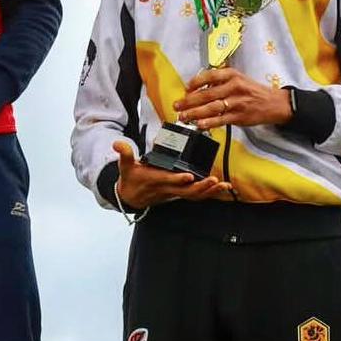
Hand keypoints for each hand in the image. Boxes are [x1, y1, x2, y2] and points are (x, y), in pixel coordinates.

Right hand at [112, 140, 230, 208]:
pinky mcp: (179, 193)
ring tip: (223, 186)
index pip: (167, 180)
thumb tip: (117, 143)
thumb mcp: (124, 166)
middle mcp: (167, 188)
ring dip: (209, 191)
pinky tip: (222, 189)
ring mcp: (174, 192)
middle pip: (186, 190)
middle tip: (214, 181)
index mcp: (154, 179)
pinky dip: (209, 193)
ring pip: (194, 195)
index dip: (178, 179)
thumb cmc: (130, 179)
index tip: (189, 175)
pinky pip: (196, 196)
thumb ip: (124, 153)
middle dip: (201, 187)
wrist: (130, 197)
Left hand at [174, 68, 292, 130]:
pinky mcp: (240, 116)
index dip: (195, 82)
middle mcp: (234, 87)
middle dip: (189, 101)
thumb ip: (220, 82)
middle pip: (207, 94)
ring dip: (195, 113)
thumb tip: (198, 90)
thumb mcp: (239, 79)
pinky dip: (209, 122)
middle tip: (177, 105)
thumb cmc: (253, 91)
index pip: (209, 76)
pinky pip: (221, 119)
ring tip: (183, 116)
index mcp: (232, 75)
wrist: (275, 103)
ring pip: (211, 107)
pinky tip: (199, 124)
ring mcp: (237, 102)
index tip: (185, 88)